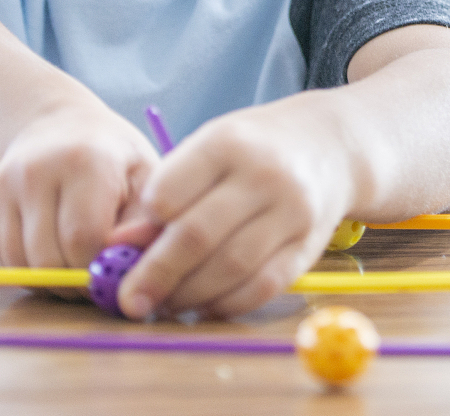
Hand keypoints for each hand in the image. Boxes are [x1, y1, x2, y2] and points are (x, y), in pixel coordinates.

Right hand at [0, 97, 159, 269]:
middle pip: (47, 259)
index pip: (83, 238)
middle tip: (94, 276)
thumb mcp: (145, 177)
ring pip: (21, 266)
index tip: (114, 270)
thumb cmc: (112, 157)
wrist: (59, 127)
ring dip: (51, 281)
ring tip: (75, 264)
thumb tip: (128, 269)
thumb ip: (143, 225)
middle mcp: (35, 171)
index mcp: (83, 160)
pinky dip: (28, 269)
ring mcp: (3, 188)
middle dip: (74, 281)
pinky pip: (4, 260)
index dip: (98, 267)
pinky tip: (51, 250)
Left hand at [115, 95, 353, 319]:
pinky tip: (204, 305)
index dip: (141, 228)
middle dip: (156, 275)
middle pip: (197, 235)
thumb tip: (121, 244)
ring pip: (230, 267)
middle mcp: (263, 174)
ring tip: (163, 304)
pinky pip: (263, 286)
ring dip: (189, 296)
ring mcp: (292, 211)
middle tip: (129, 300)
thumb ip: (166, 191)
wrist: (329, 146)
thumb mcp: (207, 150)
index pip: (169, 192)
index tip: (121, 251)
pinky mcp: (309, 246)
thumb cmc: (251, 150)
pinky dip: (227, 304)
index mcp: (226, 143)